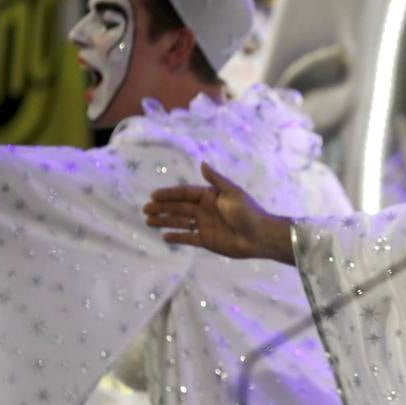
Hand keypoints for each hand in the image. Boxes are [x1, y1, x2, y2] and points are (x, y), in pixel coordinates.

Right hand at [144, 163, 294, 262]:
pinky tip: (164, 236)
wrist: (260, 236)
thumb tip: (202, 163)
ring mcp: (204, 225)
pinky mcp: (206, 241)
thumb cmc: (247, 212)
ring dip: (165, 221)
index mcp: (210, 196)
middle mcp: (205, 209)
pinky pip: (188, 238)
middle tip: (145, 209)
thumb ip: (216, 180)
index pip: (185, 194)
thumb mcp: (232, 193)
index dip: (170, 194)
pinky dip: (176, 237)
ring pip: (180, 222)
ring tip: (148, 221)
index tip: (154, 195)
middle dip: (162, 208)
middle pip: (179, 208)